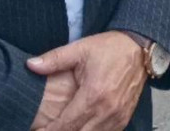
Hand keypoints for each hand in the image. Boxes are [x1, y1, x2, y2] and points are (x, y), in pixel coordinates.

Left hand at [28, 31, 145, 130]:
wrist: (140, 47)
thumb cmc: (109, 47)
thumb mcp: (80, 48)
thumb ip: (55, 59)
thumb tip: (30, 64)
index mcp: (93, 95)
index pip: (65, 125)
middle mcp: (106, 111)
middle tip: (47, 130)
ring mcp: (117, 117)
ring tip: (63, 127)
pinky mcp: (124, 119)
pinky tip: (82, 128)